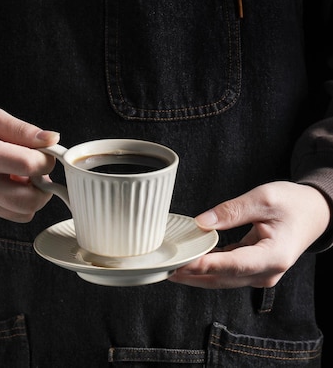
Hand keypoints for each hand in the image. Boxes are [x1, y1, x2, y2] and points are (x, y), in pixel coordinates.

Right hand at [0, 107, 59, 221]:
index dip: (47, 160)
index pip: (29, 166)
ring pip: (24, 213)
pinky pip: (11, 214)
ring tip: (25, 175)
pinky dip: (19, 201)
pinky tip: (11, 182)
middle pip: (30, 200)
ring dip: (34, 196)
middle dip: (45, 185)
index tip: (46, 153)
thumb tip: (52, 139)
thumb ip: (24, 130)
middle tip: (39, 168)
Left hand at [169, 181, 330, 288]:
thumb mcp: (263, 198)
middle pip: (222, 278)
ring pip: (221, 278)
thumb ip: (232, 211)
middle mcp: (266, 272)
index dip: (205, 265)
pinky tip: (189, 258)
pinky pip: (226, 271)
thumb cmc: (293, 203)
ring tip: (169, 265)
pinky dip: (207, 266)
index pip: (232, 264)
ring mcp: (259, 273)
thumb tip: (201, 223)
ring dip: (196, 273)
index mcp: (273, 256)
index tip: (181, 262)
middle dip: (192, 274)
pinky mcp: (253, 268)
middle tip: (163, 267)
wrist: (314, 212)